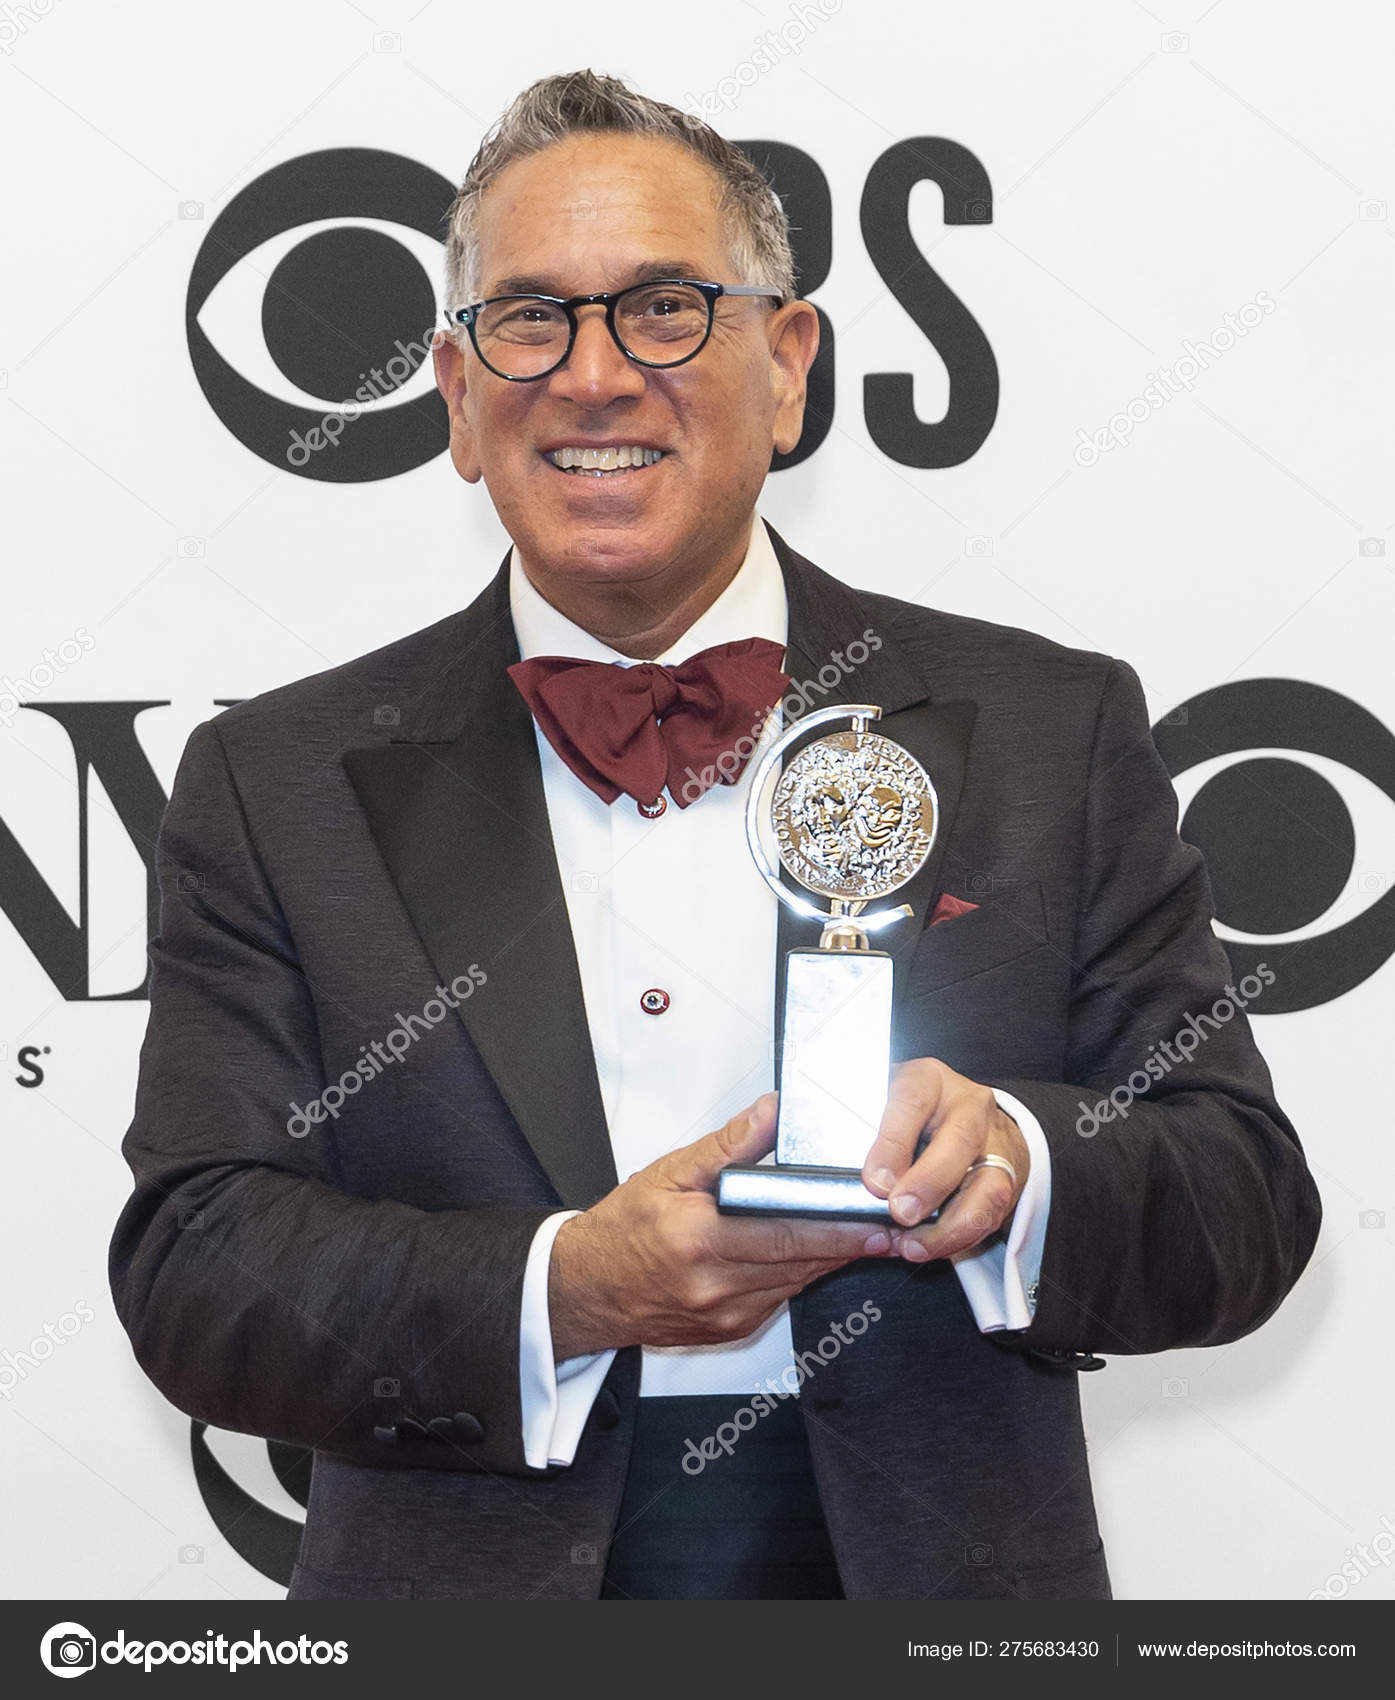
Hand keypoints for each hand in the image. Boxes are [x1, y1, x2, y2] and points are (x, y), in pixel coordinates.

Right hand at [548, 1092, 894, 1358]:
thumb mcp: (667, 1173)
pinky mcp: (733, 1328)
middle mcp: (716, 1286)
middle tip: (893, 1222)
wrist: (587, 1290)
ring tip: (871, 1232)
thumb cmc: (622, 1230)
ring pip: (797, 1281)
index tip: (873, 1216)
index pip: (784, 1233)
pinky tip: (822, 1250)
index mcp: (699, 1241)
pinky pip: (781, 1295)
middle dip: (850, 1241)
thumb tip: (771, 1113)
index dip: (835, 1227)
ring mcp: (727, 1314)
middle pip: (802, 1261)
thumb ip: (726, 1146)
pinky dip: (803, 1271)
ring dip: (833, 1257)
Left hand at [860, 1058, 1028, 1264]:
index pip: (912, 1099)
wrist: (962, 1116)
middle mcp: (969, 1106)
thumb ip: (873, 1138)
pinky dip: (960, 1237)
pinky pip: (991, 1214)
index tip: (875, 1180)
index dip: (894, 1142)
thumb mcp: (882, 1109)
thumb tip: (865, 1185)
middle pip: (960, 1140)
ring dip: (950, 1225)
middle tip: (900, 1213)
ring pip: (988, 1186)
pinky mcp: (1008, 1178)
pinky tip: (932, 1248)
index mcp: (929, 1079)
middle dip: (929, 1184)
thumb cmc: (909, 1115)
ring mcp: (994, 1142)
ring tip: (914, 1246)